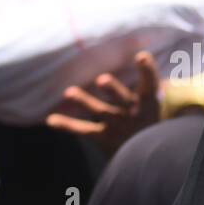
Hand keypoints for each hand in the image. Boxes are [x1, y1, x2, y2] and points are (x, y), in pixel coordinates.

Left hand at [45, 50, 159, 156]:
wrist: (146, 157)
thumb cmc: (147, 122)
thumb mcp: (152, 102)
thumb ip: (147, 81)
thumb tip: (146, 47)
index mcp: (148, 101)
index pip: (150, 83)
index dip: (147, 70)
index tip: (141, 55)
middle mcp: (133, 113)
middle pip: (123, 99)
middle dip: (113, 90)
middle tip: (102, 80)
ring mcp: (118, 126)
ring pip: (100, 112)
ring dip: (84, 101)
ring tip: (69, 92)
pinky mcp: (104, 137)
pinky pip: (84, 131)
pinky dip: (67, 126)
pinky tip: (51, 121)